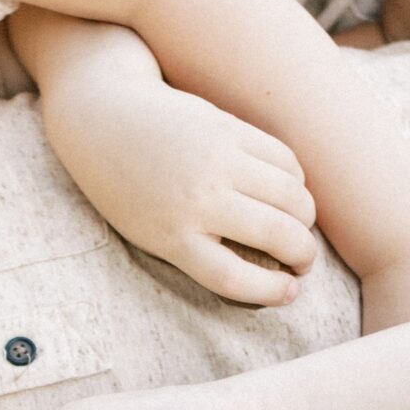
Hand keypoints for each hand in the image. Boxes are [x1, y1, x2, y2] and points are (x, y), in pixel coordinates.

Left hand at [42, 63, 318, 306]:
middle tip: (304, 261)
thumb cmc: (127, 188)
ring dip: (307, 217)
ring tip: (300, 226)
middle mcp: (198, 199)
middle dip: (304, 254)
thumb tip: (268, 264)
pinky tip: (290, 190)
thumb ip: (199, 248)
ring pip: (291, 195)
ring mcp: (217, 159)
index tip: (289, 292)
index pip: (235, 278)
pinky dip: (296, 180)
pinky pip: (283, 158)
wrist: (102, 116)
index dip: (272, 292)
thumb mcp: (149, 231)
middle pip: (276, 235)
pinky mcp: (228, 127)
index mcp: (172, 236)